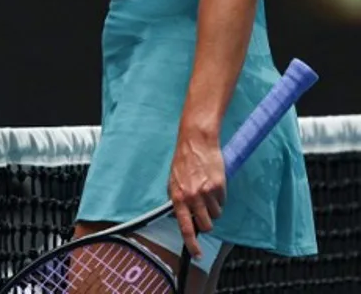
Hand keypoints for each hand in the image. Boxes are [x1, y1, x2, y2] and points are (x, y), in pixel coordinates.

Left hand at [168, 127, 225, 258]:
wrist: (196, 141)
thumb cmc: (183, 161)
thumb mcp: (173, 181)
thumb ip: (177, 200)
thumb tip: (182, 218)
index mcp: (178, 197)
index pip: (185, 227)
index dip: (192, 244)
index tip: (197, 255)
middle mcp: (192, 197)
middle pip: (206, 225)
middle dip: (207, 222)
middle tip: (204, 211)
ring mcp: (207, 192)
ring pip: (216, 214)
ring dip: (213, 208)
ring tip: (206, 192)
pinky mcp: (219, 186)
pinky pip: (222, 202)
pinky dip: (219, 197)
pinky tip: (213, 184)